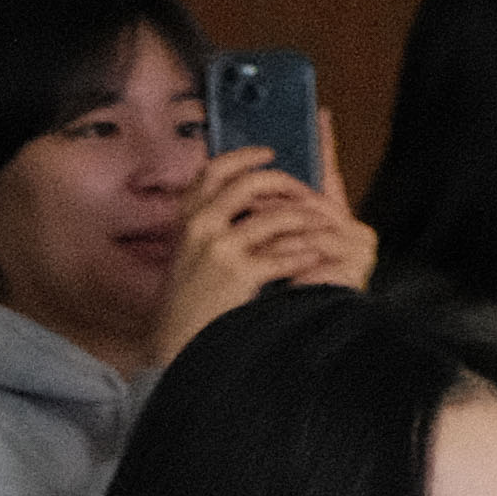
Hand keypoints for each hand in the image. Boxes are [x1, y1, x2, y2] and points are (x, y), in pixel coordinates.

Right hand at [154, 113, 379, 352]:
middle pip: (249, 183)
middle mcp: (199, 227)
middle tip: (305, 190)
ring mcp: (218, 249)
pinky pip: (283, 254)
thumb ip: (207, 225)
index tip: (268, 153)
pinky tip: (315, 257)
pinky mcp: (238, 273)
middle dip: (285, 182)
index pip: (213, 171)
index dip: (244, 156)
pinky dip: (304, 254)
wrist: (176, 342)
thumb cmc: (186, 301)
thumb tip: (246, 203)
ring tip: (321, 226)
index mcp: (186, 219)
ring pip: (275, 217)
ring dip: (306, 220)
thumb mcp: (187, 254)